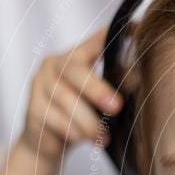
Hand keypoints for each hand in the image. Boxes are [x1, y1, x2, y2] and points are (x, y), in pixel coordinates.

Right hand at [0, 27, 122, 174]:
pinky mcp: (32, 108)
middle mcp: (54, 65)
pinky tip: (87, 141)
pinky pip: (55, 119)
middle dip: (97, 90)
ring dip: (89, 122)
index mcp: (76, 57)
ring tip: (105, 138)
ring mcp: (40, 85)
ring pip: (66, 100)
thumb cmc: (82, 118)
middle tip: (117, 107)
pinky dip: (75, 132)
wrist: (50, 145)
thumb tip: (141, 78)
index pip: (95, 41)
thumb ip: (115, 86)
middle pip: (75, 71)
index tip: (134, 30)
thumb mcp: (101, 101)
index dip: (111, 37)